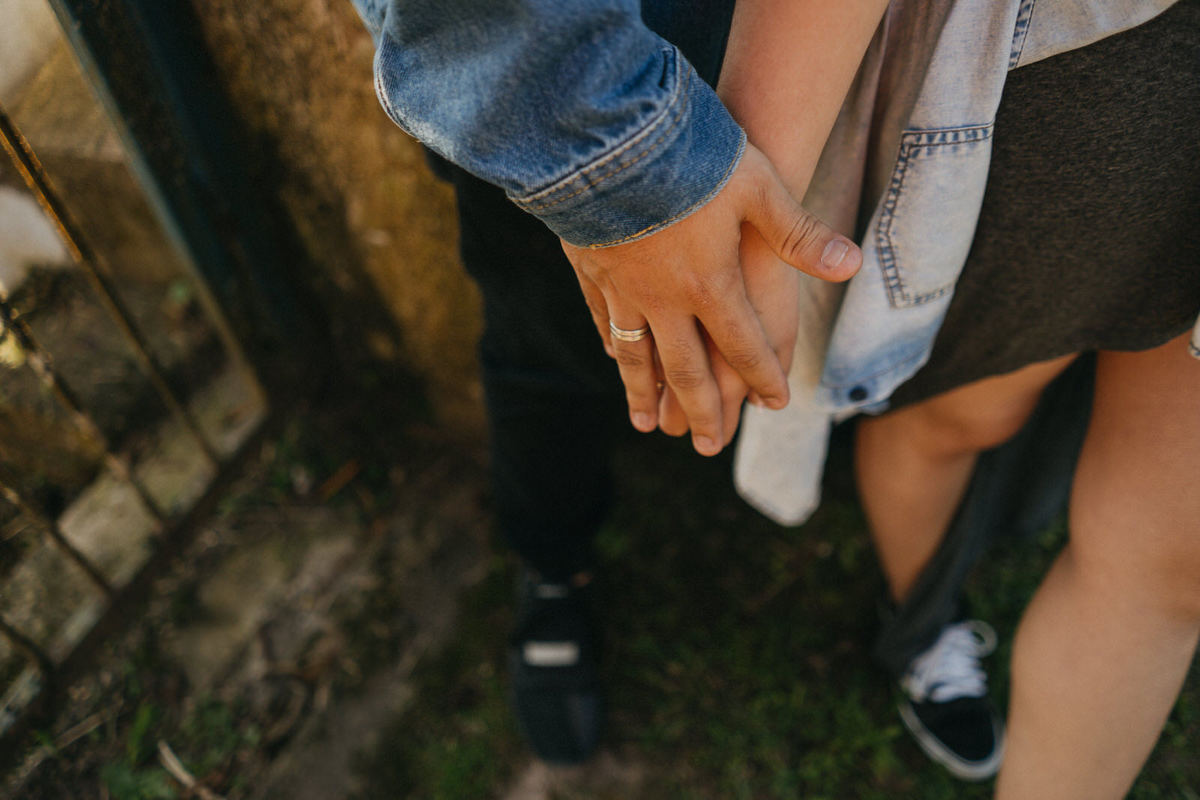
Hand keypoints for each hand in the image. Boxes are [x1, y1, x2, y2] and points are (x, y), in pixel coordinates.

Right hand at [565, 143, 857, 455]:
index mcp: (711, 284)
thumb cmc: (691, 158)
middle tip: (706, 446)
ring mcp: (623, 290)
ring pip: (636, 357)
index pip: (743, 344)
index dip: (762, 377)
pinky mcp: (591, 271)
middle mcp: (665, 300)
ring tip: (648, 425)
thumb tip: (851, 265)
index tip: (774, 404)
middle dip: (700, 411)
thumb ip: (799, 233)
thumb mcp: (757, 188)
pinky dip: (612, 348)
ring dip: (645, 394)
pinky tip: (615, 358)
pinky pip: (603, 322)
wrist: (608, 138)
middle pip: (685, 369)